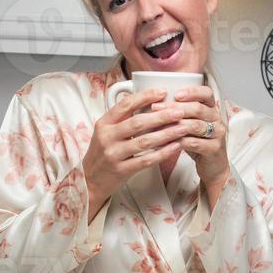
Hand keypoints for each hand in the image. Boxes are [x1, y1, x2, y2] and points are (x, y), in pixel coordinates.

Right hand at [83, 87, 187, 218]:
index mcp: (104, 123)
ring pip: (144, 141)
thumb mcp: (105, 132)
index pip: (125, 105)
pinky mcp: (121, 170)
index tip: (162, 92)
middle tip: (179, 111)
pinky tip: (175, 147)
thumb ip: (122, 119)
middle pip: (138, 122)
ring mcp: (113, 154)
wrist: (89, 181)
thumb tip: (146, 101)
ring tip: (182, 128)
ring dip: (166, 134)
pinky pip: (146, 160)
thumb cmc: (102, 153)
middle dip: (161, 116)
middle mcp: (107, 137)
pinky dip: (162, 153)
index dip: (145, 97)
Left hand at [165, 84, 230, 207]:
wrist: (213, 168)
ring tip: (159, 125)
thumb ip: (179, 115)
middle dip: (175, 107)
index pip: (206, 93)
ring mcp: (217, 134)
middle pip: (198, 108)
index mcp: (211, 109)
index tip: (175, 94)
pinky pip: (195, 143)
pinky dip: (179, 141)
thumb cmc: (198, 144)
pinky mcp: (214, 149)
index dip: (192, 91)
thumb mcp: (189, 126)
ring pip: (196, 125)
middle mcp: (217, 120)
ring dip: (175, 124)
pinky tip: (167, 141)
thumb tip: (154, 105)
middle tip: (157, 108)